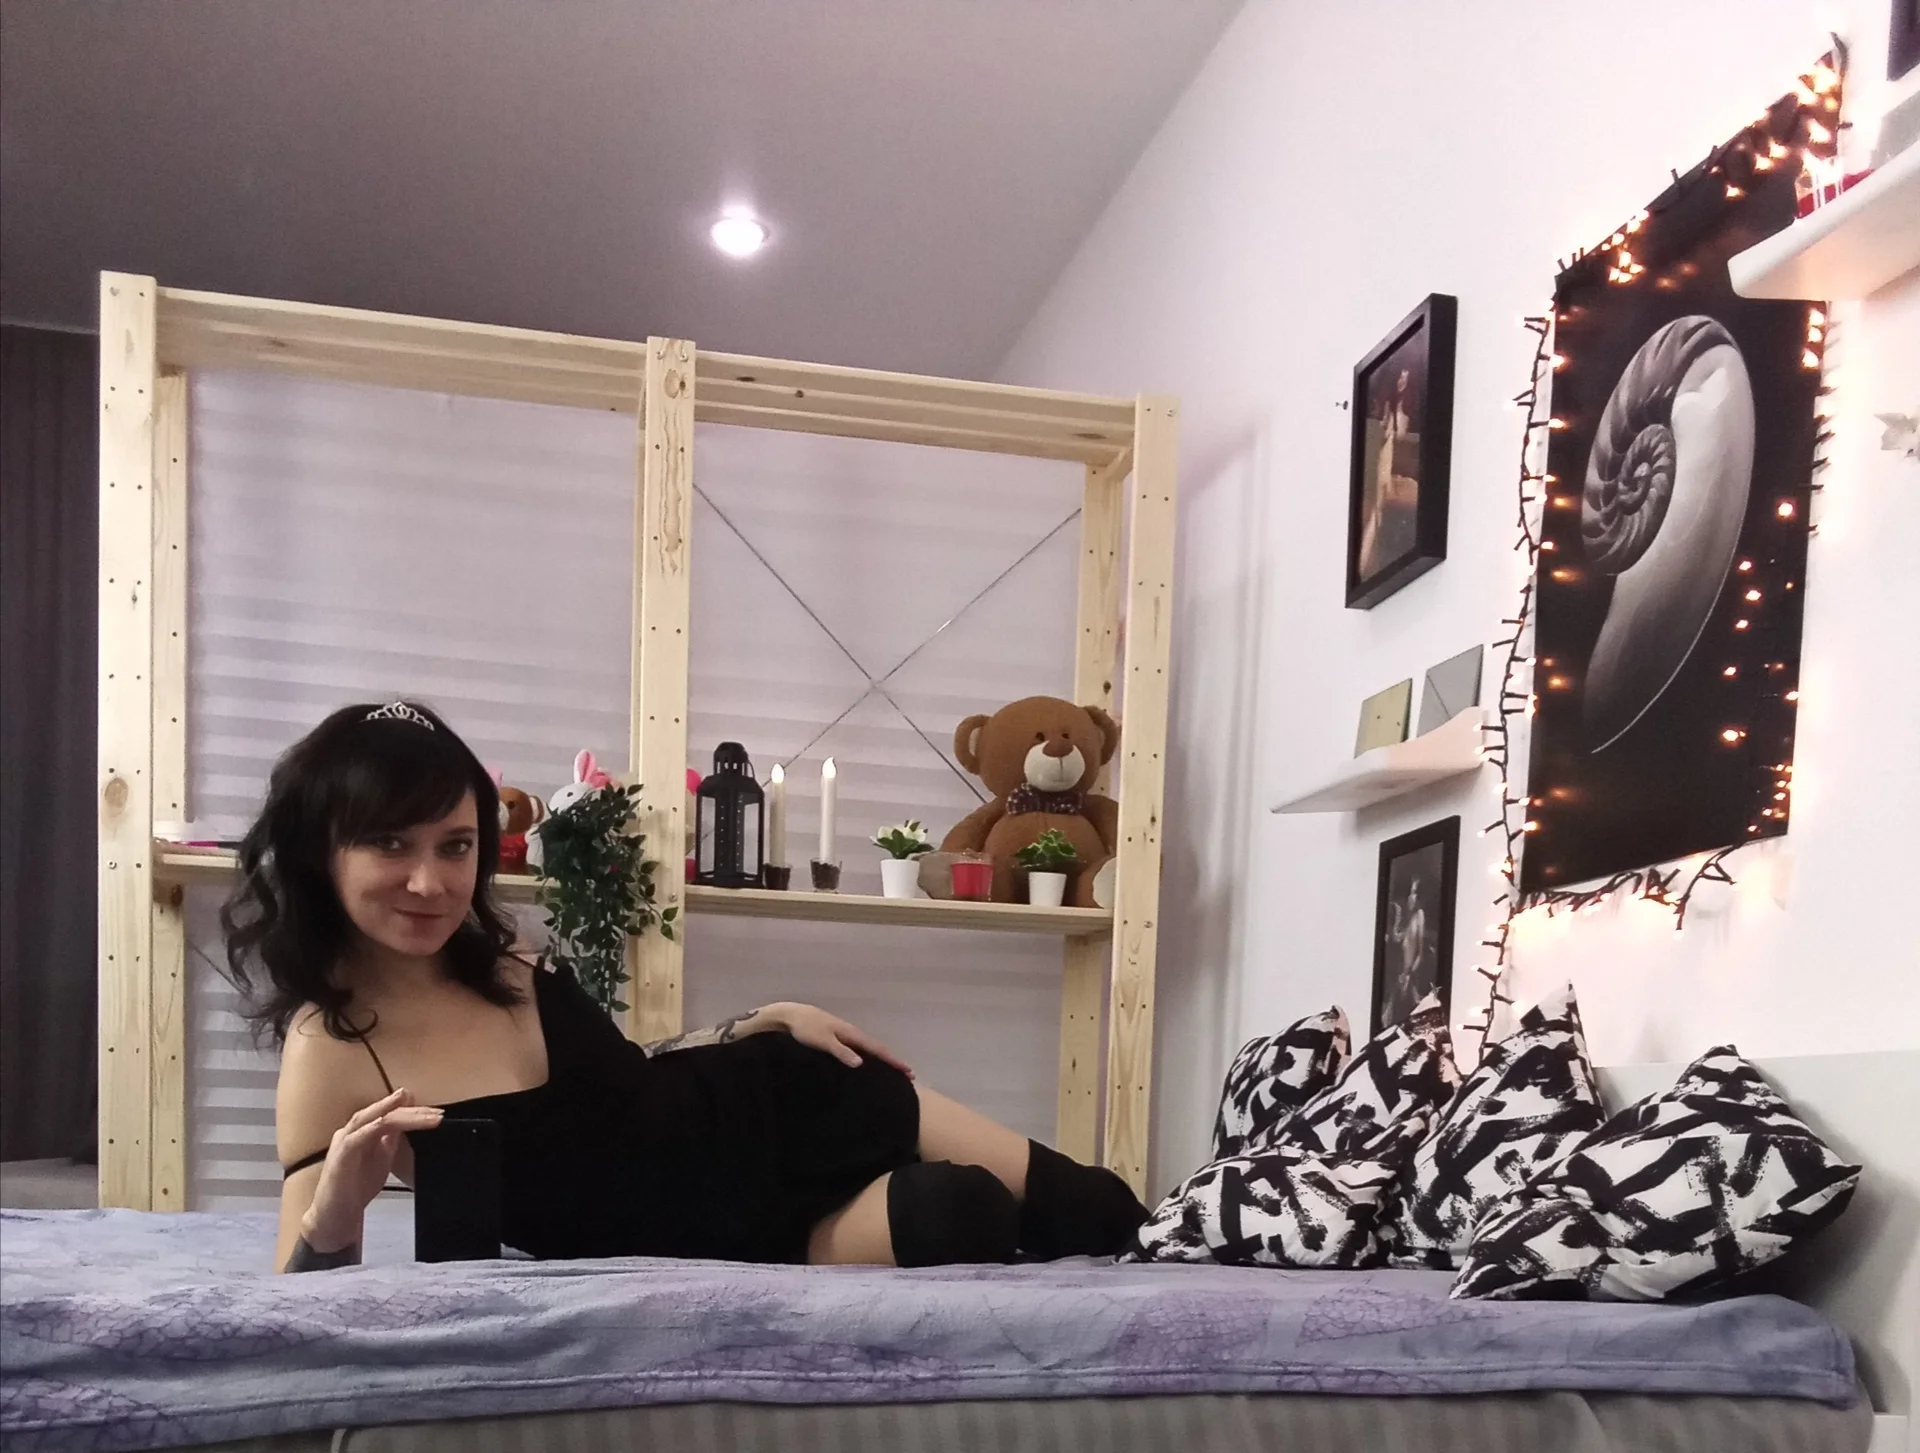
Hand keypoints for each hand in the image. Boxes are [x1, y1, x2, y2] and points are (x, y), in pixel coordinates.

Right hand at [300, 1088, 443, 1250]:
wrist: (335, 1215)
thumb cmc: (357, 1187)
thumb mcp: (382, 1158)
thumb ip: (392, 1139)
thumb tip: (409, 1120)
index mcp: (363, 1131)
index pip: (389, 1113)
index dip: (412, 1111)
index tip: (435, 1112)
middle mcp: (352, 1131)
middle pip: (382, 1112)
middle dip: (409, 1109)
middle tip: (435, 1111)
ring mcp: (344, 1142)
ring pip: (370, 1119)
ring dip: (394, 1112)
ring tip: (417, 1110)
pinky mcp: (340, 1157)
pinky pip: (356, 1138)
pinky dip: (373, 1128)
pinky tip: (390, 1124)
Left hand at [769, 1003, 913, 1078]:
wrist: (792, 1016)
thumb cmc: (806, 1028)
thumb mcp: (823, 1041)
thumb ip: (841, 1052)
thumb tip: (861, 1063)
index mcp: (852, 1034)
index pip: (877, 1049)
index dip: (892, 1061)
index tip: (907, 1072)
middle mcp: (852, 1034)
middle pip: (877, 1048)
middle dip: (892, 1060)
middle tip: (908, 1074)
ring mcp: (846, 1035)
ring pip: (869, 1048)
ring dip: (882, 1059)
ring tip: (893, 1070)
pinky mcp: (838, 1038)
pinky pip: (860, 1048)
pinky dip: (870, 1056)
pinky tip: (868, 1063)